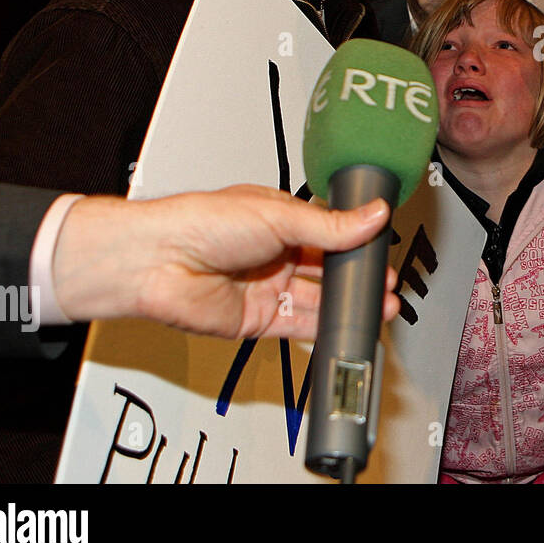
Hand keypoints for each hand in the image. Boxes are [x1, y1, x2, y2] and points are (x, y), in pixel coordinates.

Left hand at [53, 184, 399, 339]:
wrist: (158, 262)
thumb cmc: (201, 222)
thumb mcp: (279, 215)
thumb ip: (331, 225)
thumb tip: (373, 215)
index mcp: (280, 220)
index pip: (330, 232)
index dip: (357, 241)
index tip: (383, 248)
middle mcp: (274, 254)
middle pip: (328, 269)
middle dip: (356, 277)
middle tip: (385, 282)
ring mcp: (266, 287)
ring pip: (318, 299)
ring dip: (347, 303)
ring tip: (378, 304)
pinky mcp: (258, 320)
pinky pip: (298, 325)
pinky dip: (324, 326)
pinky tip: (346, 323)